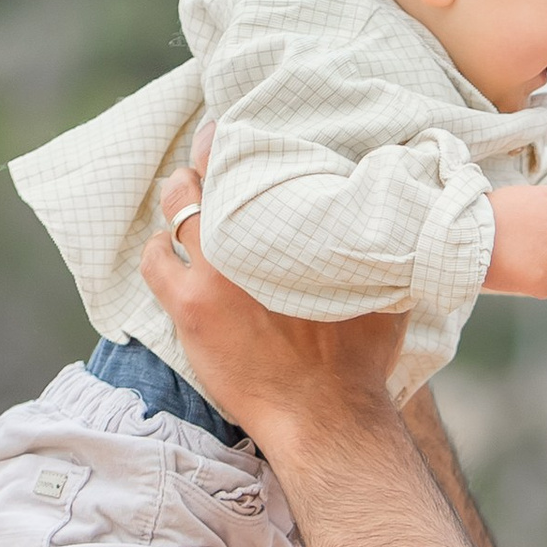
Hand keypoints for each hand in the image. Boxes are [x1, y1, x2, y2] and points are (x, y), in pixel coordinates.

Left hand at [139, 159, 405, 440]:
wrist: (326, 415)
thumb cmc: (360, 359)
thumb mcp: (384, 292)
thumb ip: (373, 251)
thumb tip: (391, 221)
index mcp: (298, 226)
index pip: (260, 159)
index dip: (244, 139)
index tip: (242, 132)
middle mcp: (254, 236)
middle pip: (214, 172)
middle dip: (210, 158)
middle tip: (211, 154)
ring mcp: (215, 272)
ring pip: (178, 206)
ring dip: (180, 196)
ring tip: (186, 198)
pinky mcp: (189, 308)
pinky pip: (155, 258)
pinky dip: (160, 248)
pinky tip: (169, 250)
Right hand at [485, 179, 546, 297]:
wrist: (461, 238)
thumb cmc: (475, 220)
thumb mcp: (508, 202)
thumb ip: (532, 213)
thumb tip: (543, 234)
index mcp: (546, 200)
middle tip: (514, 245)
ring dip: (545, 266)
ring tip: (516, 261)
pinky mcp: (542, 278)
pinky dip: (536, 285)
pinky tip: (515, 276)